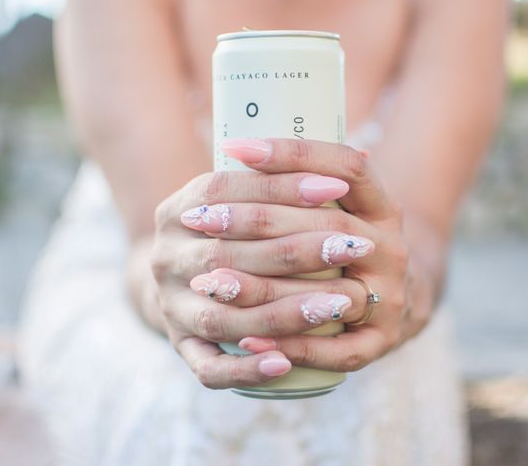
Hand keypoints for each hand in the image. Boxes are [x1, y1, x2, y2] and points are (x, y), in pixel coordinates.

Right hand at [150, 155, 374, 388]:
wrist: (182, 281)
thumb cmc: (226, 233)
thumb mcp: (236, 199)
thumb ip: (278, 181)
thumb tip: (361, 157)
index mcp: (177, 210)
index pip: (223, 189)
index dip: (279, 186)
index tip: (335, 187)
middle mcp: (166, 258)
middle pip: (228, 253)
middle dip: (295, 250)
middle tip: (353, 247)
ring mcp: (171, 306)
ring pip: (223, 315)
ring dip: (283, 310)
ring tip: (339, 303)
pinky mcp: (183, 347)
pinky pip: (210, 368)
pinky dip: (246, 369)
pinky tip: (284, 364)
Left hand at [183, 138, 439, 372]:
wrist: (394, 300)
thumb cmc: (346, 245)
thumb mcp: (342, 208)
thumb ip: (305, 185)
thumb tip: (240, 147)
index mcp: (383, 207)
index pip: (346, 166)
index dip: (292, 154)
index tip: (234, 146)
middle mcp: (392, 248)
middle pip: (327, 226)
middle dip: (258, 221)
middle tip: (202, 219)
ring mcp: (391, 298)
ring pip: (330, 293)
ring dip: (265, 291)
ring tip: (210, 284)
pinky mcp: (381, 342)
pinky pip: (335, 351)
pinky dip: (291, 346)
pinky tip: (246, 343)